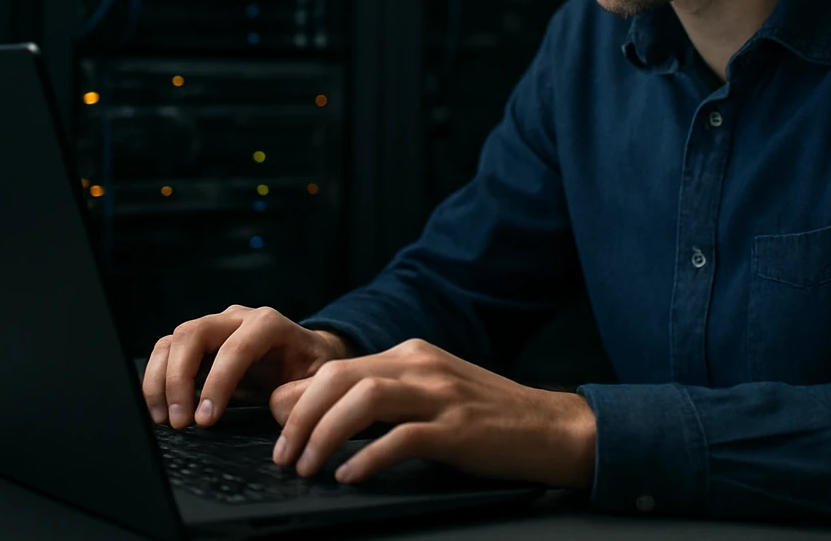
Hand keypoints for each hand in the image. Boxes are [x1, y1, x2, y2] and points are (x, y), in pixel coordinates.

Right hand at [142, 305, 352, 429]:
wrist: (306, 356)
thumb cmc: (312, 370)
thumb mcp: (320, 382)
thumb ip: (304, 392)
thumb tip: (278, 404)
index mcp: (269, 324)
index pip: (235, 347)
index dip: (217, 383)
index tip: (205, 419)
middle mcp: (236, 317)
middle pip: (193, 334)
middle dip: (179, 379)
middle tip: (179, 422)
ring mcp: (214, 326)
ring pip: (173, 341)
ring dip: (160, 380)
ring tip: (165, 420)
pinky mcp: (198, 343)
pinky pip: (167, 352)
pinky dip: (157, 380)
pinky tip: (161, 410)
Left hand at [268, 338, 595, 489]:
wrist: (551, 428)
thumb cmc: (487, 417)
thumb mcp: (430, 394)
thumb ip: (383, 397)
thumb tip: (321, 413)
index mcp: (410, 354)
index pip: (337, 365)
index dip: (298, 396)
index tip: (279, 427)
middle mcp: (421, 366)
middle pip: (340, 377)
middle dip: (299, 416)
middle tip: (283, 454)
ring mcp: (440, 395)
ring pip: (363, 401)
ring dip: (324, 435)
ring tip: (307, 467)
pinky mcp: (457, 430)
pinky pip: (401, 438)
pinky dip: (368, 458)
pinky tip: (350, 476)